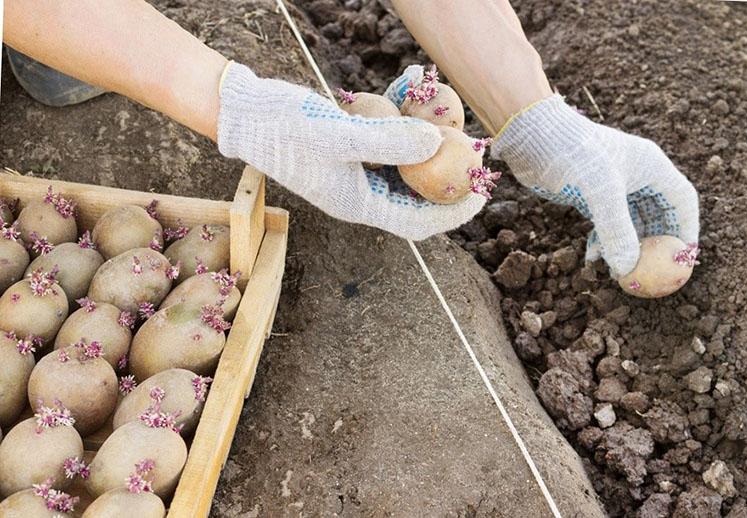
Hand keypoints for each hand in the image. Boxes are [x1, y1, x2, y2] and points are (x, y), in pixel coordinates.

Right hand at [216, 63, 485, 240]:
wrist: (244, 111)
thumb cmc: (284, 127)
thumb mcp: (337, 134)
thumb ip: (387, 140)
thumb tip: (436, 144)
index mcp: (358, 204)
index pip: (419, 221)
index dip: (455, 212)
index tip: (483, 193)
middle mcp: (360, 193)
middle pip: (417, 194)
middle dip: (448, 175)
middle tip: (475, 151)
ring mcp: (355, 171)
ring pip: (404, 164)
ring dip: (426, 140)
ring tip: (447, 112)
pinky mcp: (350, 148)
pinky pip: (385, 139)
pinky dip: (400, 117)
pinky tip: (410, 86)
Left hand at [491, 95, 698, 276]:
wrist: (531, 135)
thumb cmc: (571, 152)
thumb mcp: (599, 191)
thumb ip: (615, 229)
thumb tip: (627, 268)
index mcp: (651, 166)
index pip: (682, 201)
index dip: (687, 231)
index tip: (683, 260)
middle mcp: (636, 175)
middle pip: (658, 216)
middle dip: (654, 247)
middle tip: (649, 275)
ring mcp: (613, 185)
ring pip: (630, 224)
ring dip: (625, 248)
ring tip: (614, 271)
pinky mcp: (590, 194)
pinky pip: (606, 224)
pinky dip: (603, 242)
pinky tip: (591, 258)